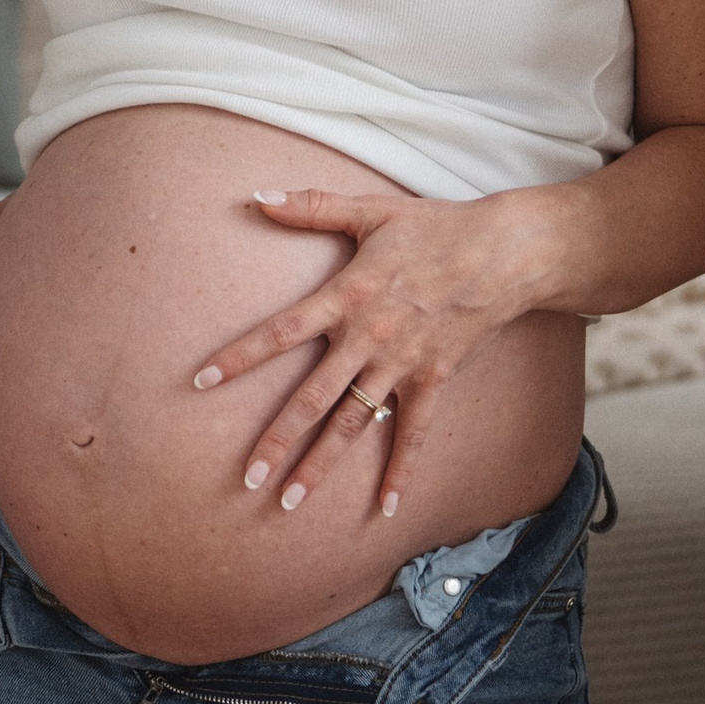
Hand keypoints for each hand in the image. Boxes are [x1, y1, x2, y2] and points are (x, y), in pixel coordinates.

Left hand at [191, 184, 538, 520]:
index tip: (201, 382)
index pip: (280, 332)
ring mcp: (402, 364)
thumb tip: (256, 195)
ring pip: (352, 423)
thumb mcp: (370, 210)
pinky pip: (414, 434)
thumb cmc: (434, 227)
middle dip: (277, 440)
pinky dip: (401, 471)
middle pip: (311, 398)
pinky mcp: (433, 380)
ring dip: (320, 465)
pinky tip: (385, 508)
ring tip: (288, 501)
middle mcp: (368, 338)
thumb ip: (311, 206)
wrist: (503, 253)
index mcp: (346, 296)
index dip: (239, 356)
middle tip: (246, 478)